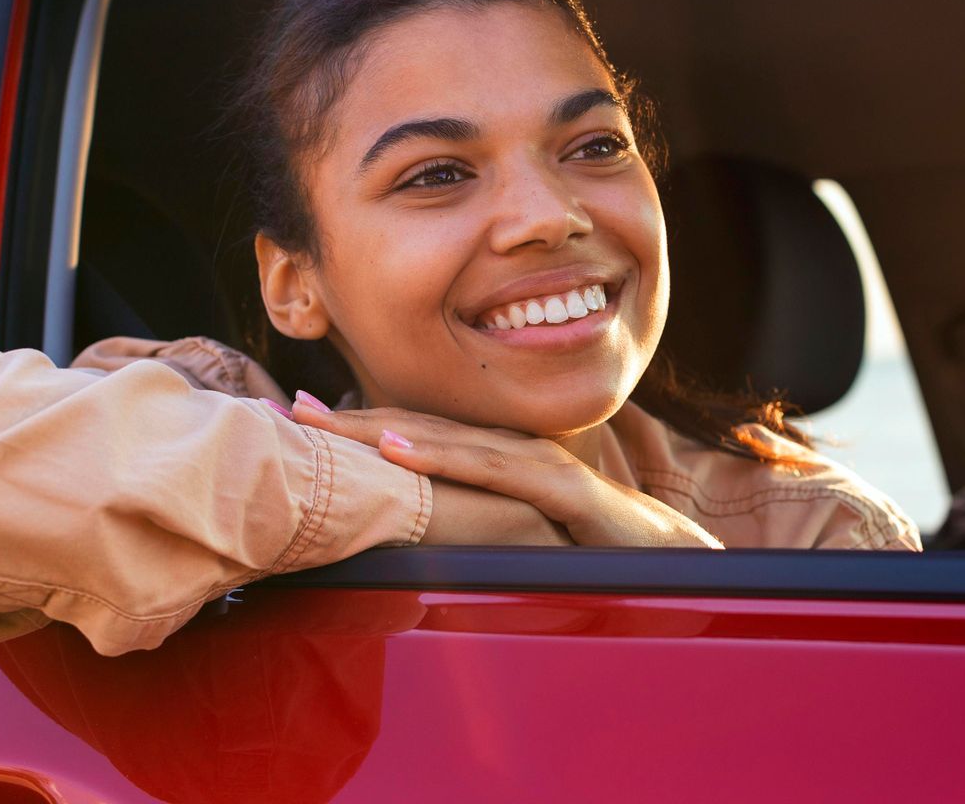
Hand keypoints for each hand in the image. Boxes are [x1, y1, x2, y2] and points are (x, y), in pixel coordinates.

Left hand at [289, 394, 722, 548]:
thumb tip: (431, 531)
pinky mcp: (562, 493)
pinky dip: (443, 459)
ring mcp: (537, 469)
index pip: (420, 438)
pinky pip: (493, 473)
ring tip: (324, 421)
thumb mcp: (524, 535)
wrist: (675, 557)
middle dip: (352, 420)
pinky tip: (399, 451)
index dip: (361, 425)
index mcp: (499, 463)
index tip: (302, 416)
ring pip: (448, 443)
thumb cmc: (598, 548)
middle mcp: (513, 455)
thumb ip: (483, 520)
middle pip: (420, 431)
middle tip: (288, 407)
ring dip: (382, 429)